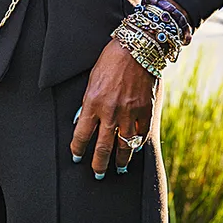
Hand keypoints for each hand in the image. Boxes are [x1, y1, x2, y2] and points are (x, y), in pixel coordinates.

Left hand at [71, 38, 157, 177]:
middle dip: (99, 164)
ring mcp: (129, 113)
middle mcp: (110, 112)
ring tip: (120, 168)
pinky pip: (141, 134)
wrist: (136, 48)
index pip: (81, 134)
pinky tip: (135, 147)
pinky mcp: (146, 111)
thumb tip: (82, 121)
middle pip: (102, 147)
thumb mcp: (92, 80)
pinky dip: (138, 143)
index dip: (78, 149)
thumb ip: (88, 103)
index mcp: (92, 102)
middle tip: (97, 174)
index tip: (76, 157)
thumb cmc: (110, 61)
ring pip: (124, 146)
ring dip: (121, 160)